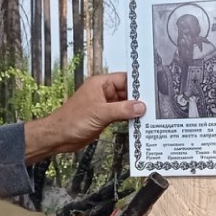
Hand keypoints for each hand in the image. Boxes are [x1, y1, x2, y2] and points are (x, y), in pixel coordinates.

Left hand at [23, 72, 145, 163]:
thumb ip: (122, 109)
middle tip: (156, 104)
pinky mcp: (104, 117)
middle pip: (127, 92)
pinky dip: (129, 119)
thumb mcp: (100, 113)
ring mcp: (104, 105)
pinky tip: (139, 123)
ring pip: (125, 105)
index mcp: (100, 84)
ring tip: (151, 114)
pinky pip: (121, 115)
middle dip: (139, 98)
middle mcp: (103, 93)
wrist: (59, 137)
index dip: (138, 83)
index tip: (153, 87)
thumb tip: (140, 106)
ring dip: (135, 110)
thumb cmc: (71, 120)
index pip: (125, 79)